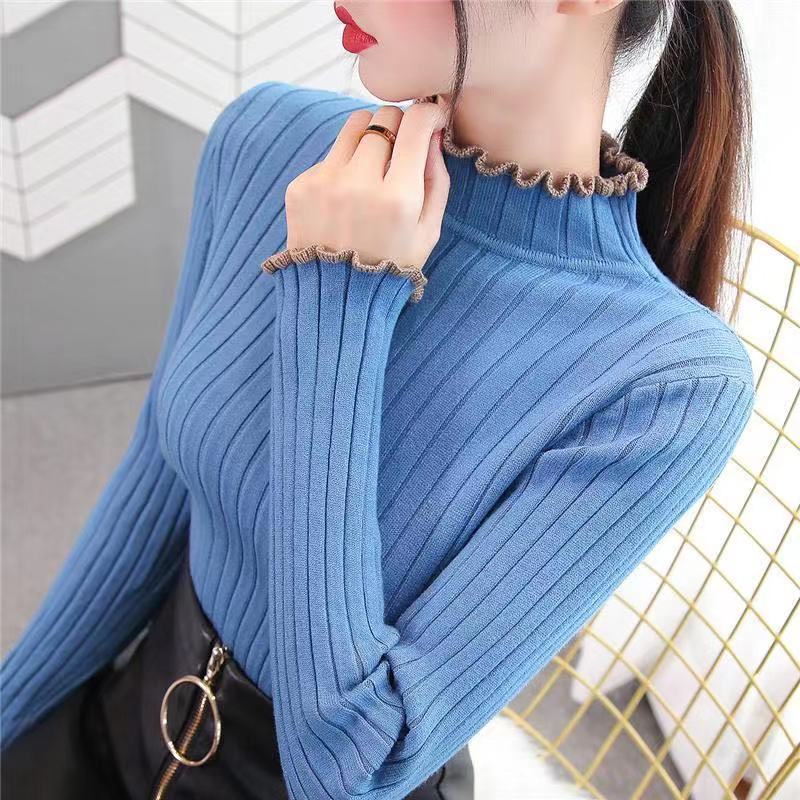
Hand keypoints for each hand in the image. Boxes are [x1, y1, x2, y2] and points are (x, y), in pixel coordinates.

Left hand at [283, 97, 450, 271]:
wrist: (335, 298)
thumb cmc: (390, 264)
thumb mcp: (428, 231)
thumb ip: (436, 178)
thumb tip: (431, 131)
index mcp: (397, 198)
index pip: (413, 123)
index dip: (427, 112)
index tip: (430, 118)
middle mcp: (358, 184)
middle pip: (383, 118)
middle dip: (398, 126)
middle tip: (401, 150)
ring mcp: (325, 183)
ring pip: (353, 125)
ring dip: (369, 136)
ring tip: (373, 167)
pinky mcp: (301, 186)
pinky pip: (330, 154)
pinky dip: (343, 166)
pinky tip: (346, 198)